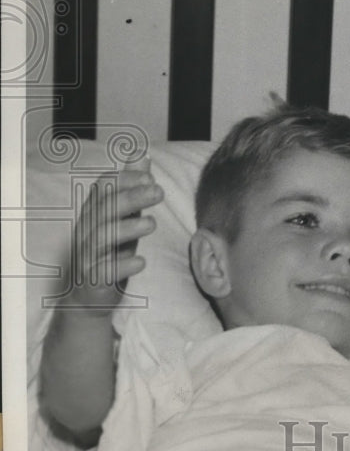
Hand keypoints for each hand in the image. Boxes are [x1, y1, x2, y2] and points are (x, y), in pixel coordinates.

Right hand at [65, 158, 163, 314]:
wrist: (90, 296)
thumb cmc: (109, 251)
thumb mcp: (122, 217)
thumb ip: (131, 188)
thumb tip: (142, 153)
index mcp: (94, 212)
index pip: (103, 187)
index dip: (125, 179)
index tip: (150, 178)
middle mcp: (87, 231)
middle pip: (105, 208)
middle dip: (132, 197)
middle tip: (160, 192)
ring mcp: (87, 255)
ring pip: (102, 237)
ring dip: (129, 228)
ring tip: (153, 223)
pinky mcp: (93, 280)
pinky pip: (104, 271)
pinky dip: (123, 265)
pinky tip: (141, 262)